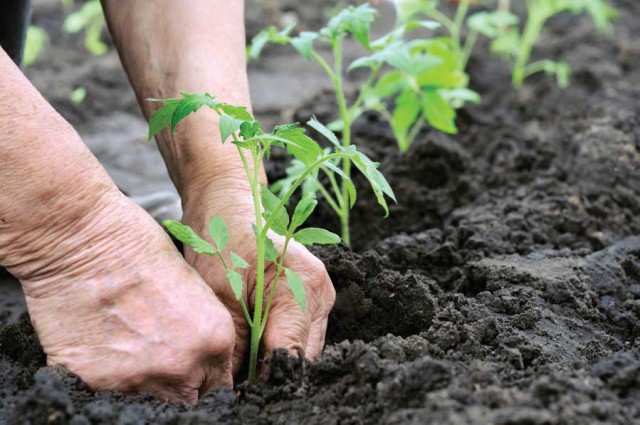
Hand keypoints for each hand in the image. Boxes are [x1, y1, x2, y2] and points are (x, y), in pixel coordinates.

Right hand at [16, 189, 235, 402]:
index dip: (205, 377)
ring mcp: (138, 378)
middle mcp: (182, 366)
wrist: (81, 238)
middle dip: (178, 382)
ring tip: (126, 343)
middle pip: (187, 398)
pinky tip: (99, 342)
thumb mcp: (193, 285)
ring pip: (148, 398)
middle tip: (159, 356)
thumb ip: (202, 328)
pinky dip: (103, 375)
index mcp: (215, 338)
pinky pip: (105, 392)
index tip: (193, 370)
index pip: (219, 384)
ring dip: (141, 379)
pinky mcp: (94, 381)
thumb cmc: (138, 245)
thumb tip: (201, 356)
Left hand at [182, 178, 335, 374]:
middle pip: (302, 357)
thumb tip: (233, 388)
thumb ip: (234, 345)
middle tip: (234, 381)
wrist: (227, 203)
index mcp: (305, 286)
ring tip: (240, 364)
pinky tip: (251, 346)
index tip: (237, 390)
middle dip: (269, 373)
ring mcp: (320, 297)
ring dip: (272, 361)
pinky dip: (274, 346)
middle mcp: (321, 293)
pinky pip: (297, 336)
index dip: (263, 379)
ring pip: (301, 351)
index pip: (291, 354)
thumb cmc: (221, 238)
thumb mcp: (219, 294)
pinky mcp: (310, 300)